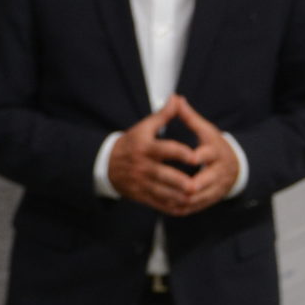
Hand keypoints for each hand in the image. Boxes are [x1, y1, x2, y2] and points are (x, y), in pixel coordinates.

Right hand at [108, 95, 239, 216]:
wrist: (106, 164)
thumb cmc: (131, 143)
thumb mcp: (143, 127)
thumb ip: (163, 115)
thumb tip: (177, 99)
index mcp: (145, 147)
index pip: (165, 150)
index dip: (180, 153)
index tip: (195, 157)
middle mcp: (142, 166)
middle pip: (163, 175)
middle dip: (180, 182)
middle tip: (197, 185)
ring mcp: (140, 182)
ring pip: (161, 192)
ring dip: (178, 196)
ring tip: (194, 197)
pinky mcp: (140, 195)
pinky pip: (157, 203)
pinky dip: (170, 206)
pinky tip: (184, 205)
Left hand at [155, 96, 239, 216]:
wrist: (235, 166)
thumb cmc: (214, 145)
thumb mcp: (205, 130)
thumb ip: (189, 117)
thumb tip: (176, 99)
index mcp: (216, 152)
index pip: (207, 154)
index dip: (196, 156)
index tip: (186, 157)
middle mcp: (218, 172)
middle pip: (205, 180)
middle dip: (189, 183)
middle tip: (170, 183)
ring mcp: (216, 188)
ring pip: (200, 197)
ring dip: (182, 198)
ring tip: (162, 195)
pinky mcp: (211, 200)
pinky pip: (196, 208)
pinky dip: (182, 207)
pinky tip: (167, 205)